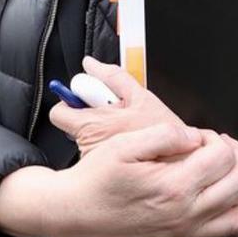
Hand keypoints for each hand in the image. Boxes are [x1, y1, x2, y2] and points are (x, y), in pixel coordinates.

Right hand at [0, 124, 237, 236]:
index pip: (217, 156)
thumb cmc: (94, 180)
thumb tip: (191, 134)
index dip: (214, 138)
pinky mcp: (182, 236)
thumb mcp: (122, 145)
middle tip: (222, 145)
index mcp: (172, 187)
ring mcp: (185, 228)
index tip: (199, 134)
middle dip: (237, 156)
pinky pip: (226, 233)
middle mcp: (185, 212)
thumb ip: (162, 134)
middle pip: (236, 182)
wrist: (75, 213)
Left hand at [49, 56, 182, 154]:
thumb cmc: (162, 134)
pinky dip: (109, 144)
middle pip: (71, 125)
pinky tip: (128, 142)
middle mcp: (88, 147)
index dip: (70, 102)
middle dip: (88, 115)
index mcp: (93, 126)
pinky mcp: (103, 171)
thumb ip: (112, 77)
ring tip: (125, 129)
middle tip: (111, 112)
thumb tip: (91, 65)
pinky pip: (97, 152)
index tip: (85, 97)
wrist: (179, 163)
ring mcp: (95, 161)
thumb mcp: (141, 97)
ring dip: (101, 130)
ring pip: (86, 138)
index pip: (58, 114)